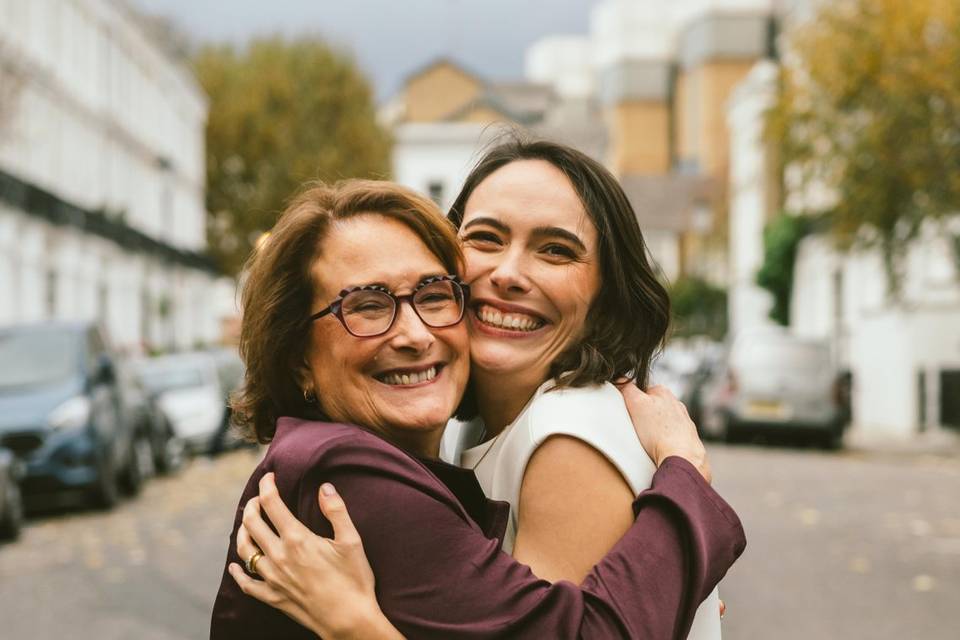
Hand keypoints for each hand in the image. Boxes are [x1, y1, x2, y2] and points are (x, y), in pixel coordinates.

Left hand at [229, 473, 400, 638]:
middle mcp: (279, 556)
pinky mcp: (272, 597)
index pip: (273, 504)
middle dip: (253, 505)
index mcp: (297, 539)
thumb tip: (324, 487)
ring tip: (247, 522)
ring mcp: (273, 578)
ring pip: (245, 550)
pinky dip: (238, 573)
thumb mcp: (351, 541)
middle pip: (253, 524)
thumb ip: (336, 511)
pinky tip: (235, 566)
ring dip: (242, 531)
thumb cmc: (354, 580)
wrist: (349, 620)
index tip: (269, 477)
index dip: (267, 486)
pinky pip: (247, 584)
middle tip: (259, 498)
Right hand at [616, 382, 710, 483]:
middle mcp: (677, 404)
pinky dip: (664, 440)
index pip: (639, 390)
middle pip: (652, 407)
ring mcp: (684, 422)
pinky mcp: (687, 439)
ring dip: (654, 429)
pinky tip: (660, 448)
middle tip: (635, 428)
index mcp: (663, 392)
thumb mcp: (636, 403)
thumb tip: (620, 380)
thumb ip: (627, 388)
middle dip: (643, 415)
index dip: (629, 401)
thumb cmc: (658, 432)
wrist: (682, 458)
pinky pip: (670, 436)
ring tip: (647, 441)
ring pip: (662, 422)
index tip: (627, 412)